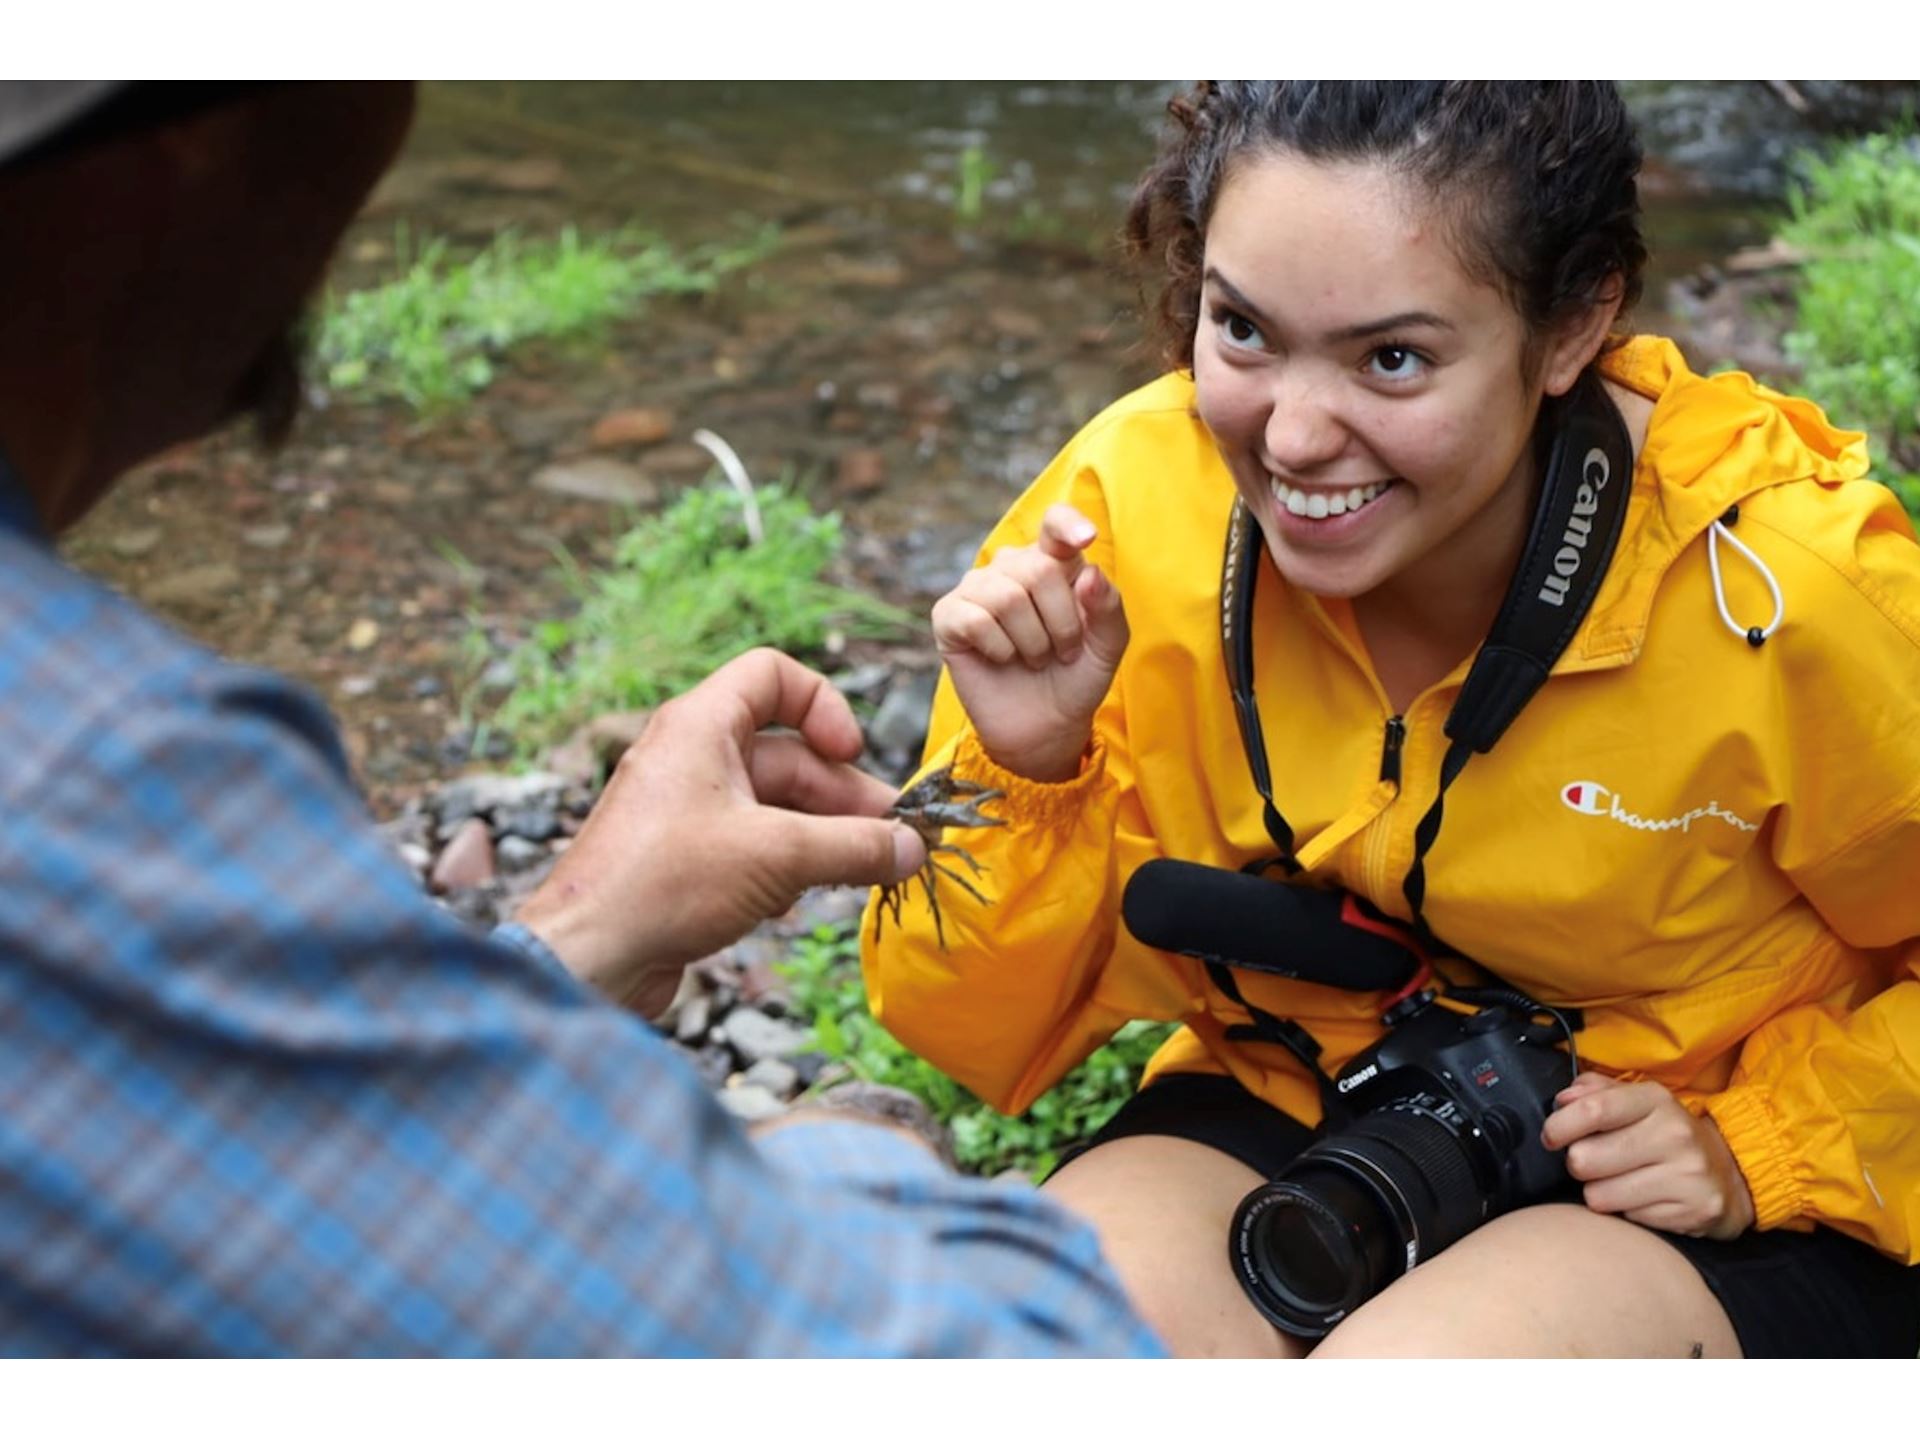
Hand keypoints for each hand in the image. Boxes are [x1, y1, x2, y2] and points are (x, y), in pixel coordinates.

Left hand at [515, 648, 928, 1018]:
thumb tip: (912, 848)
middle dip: (842, 797)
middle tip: (892, 840)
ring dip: (820, 837)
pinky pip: (752, 844)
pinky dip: (784, 865)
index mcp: (700, 725)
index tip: (850, 753)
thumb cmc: (663, 886)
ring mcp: (686, 810)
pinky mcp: (684, 860)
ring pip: (774, 806)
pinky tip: (795, 900)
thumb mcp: (778, 857)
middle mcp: (691, 757)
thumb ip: (855, 847)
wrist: (585, 960)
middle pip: (788, 755)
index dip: (822, 706)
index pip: (773, 676)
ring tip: (860, 874)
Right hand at [930, 503, 1129, 781]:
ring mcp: (976, 589)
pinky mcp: (949, 616)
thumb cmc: (1076, 677)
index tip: (1085, 539)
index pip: (1054, 524)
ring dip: (1032, 641)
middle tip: (1062, 651)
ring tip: (1035, 658)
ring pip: (1007, 596)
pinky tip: (1003, 659)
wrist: (1045, 726)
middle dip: (1061, 623)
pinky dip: (999, 649)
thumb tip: (1091, 574)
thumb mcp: (1107, 646)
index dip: (1067, 525)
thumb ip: (1108, 608)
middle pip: (1039, 570)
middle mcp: (1012, 567)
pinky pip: (976, 619)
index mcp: (1053, 562)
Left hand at [1541, 1071, 1755, 1240]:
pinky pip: (1628, 1218)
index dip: (1559, 1126)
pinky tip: (1646, 1198)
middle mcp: (1675, 1134)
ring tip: (1621, 1181)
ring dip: (1600, 1192)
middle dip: (1579, 1164)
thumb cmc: (1664, 1134)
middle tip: (1595, 1162)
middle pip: (1585, 1159)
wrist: (1729, 1173)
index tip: (1552, 1137)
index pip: (1592, 1110)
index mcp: (1655, 1100)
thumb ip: (1594, 1092)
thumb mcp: (1635, 1102)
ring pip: (1599, 1196)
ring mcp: (1687, 1175)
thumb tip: (1563, 1101)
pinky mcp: (1693, 1211)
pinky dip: (1628, 1211)